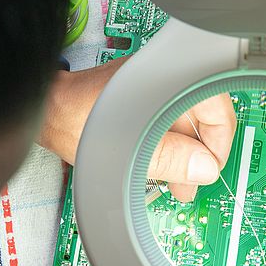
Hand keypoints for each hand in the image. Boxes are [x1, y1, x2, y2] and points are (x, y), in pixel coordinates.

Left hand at [39, 58, 236, 201]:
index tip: (207, 173)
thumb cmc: (74, 118)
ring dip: (180, 154)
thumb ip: (169, 159)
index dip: (218, 148)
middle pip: (203, 121)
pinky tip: (155, 165)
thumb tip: (204, 169)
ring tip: (169, 182)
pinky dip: (165, 144)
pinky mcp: (142, 95)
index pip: (219, 113)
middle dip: (197, 157)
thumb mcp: (128, 150)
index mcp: (170, 82)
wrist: (46, 108)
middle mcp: (166, 79)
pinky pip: (166, 120)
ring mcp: (155, 86)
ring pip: (185, 124)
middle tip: (186, 186)